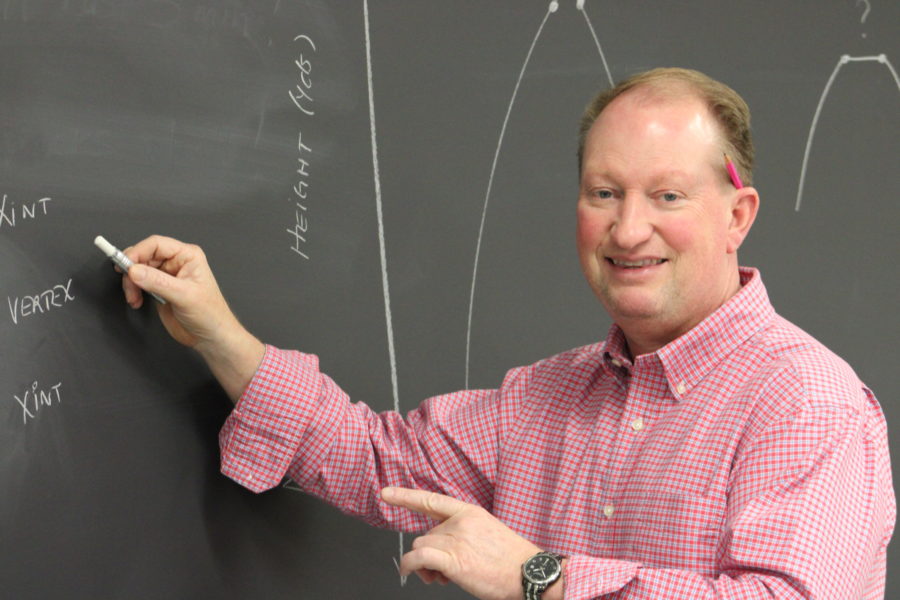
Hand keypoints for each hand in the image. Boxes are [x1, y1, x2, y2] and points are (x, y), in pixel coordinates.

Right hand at [121, 235, 263, 400]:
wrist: (210, 336)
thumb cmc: (210, 314)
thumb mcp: (184, 296)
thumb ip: (157, 282)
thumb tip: (134, 270)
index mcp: (188, 256)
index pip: (156, 244)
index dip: (138, 252)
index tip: (125, 265)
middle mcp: (177, 263)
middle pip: (143, 256)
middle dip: (132, 270)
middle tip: (129, 285)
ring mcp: (167, 276)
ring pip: (138, 270)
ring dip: (131, 283)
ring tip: (134, 298)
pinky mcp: (159, 289)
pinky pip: (138, 283)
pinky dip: (133, 291)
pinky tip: (137, 301)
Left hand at [381, 487, 542, 599]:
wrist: (530, 574)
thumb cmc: (511, 560)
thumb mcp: (488, 534)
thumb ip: (462, 533)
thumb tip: (439, 548)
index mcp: (470, 512)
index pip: (433, 500)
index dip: (406, 496)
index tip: (387, 493)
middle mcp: (461, 522)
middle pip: (426, 534)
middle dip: (431, 553)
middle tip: (443, 571)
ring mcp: (457, 539)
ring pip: (421, 546)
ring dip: (424, 565)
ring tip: (441, 577)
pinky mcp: (454, 559)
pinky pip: (419, 558)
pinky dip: (410, 566)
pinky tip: (412, 573)